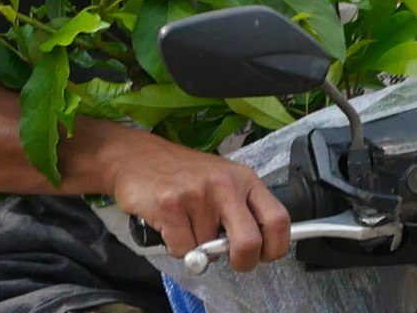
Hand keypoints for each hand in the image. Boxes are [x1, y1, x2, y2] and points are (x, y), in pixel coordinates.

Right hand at [110, 135, 290, 270]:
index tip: (263, 254)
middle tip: (229, 257)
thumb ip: (242, 210)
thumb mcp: (223, 181)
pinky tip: (170, 223)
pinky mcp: (170, 206)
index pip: (278, 220)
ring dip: (197, 247)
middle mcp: (224, 185)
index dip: (274, 247)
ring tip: (186, 222)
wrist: (138, 156)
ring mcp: (197, 195)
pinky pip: (182, 249)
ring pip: (209, 250)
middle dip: (241, 261)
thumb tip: (259, 248)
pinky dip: (176, 246)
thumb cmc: (184, 173)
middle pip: (250, 243)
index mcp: (244, 179)